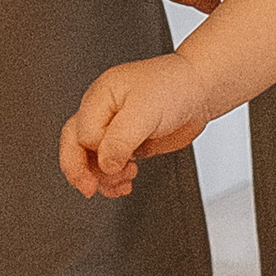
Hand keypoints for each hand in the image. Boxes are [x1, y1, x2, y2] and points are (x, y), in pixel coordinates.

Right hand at [61, 55, 211, 198]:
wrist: (200, 91)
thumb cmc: (175, 87)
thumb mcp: (146, 111)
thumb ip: (120, 139)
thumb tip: (105, 164)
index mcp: (101, 96)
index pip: (83, 133)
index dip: (99, 150)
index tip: (120, 156)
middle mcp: (103, 111)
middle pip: (75, 144)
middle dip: (79, 170)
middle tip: (89, 188)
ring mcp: (115, 127)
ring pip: (92, 158)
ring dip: (103, 177)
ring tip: (123, 182)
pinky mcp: (128, 141)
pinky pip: (111, 164)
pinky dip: (114, 178)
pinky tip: (125, 182)